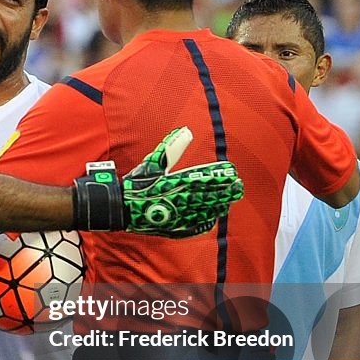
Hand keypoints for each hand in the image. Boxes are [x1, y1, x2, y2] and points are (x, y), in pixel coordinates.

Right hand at [73, 127, 243, 235]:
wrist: (121, 208)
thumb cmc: (137, 184)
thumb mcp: (153, 163)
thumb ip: (172, 147)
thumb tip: (186, 130)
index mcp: (177, 183)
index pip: (206, 179)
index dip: (220, 177)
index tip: (233, 174)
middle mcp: (181, 200)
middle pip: (209, 196)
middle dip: (225, 192)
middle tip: (238, 188)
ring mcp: (179, 216)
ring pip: (205, 211)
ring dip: (218, 206)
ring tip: (229, 202)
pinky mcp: (173, 228)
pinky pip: (194, 227)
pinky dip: (204, 223)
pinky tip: (213, 220)